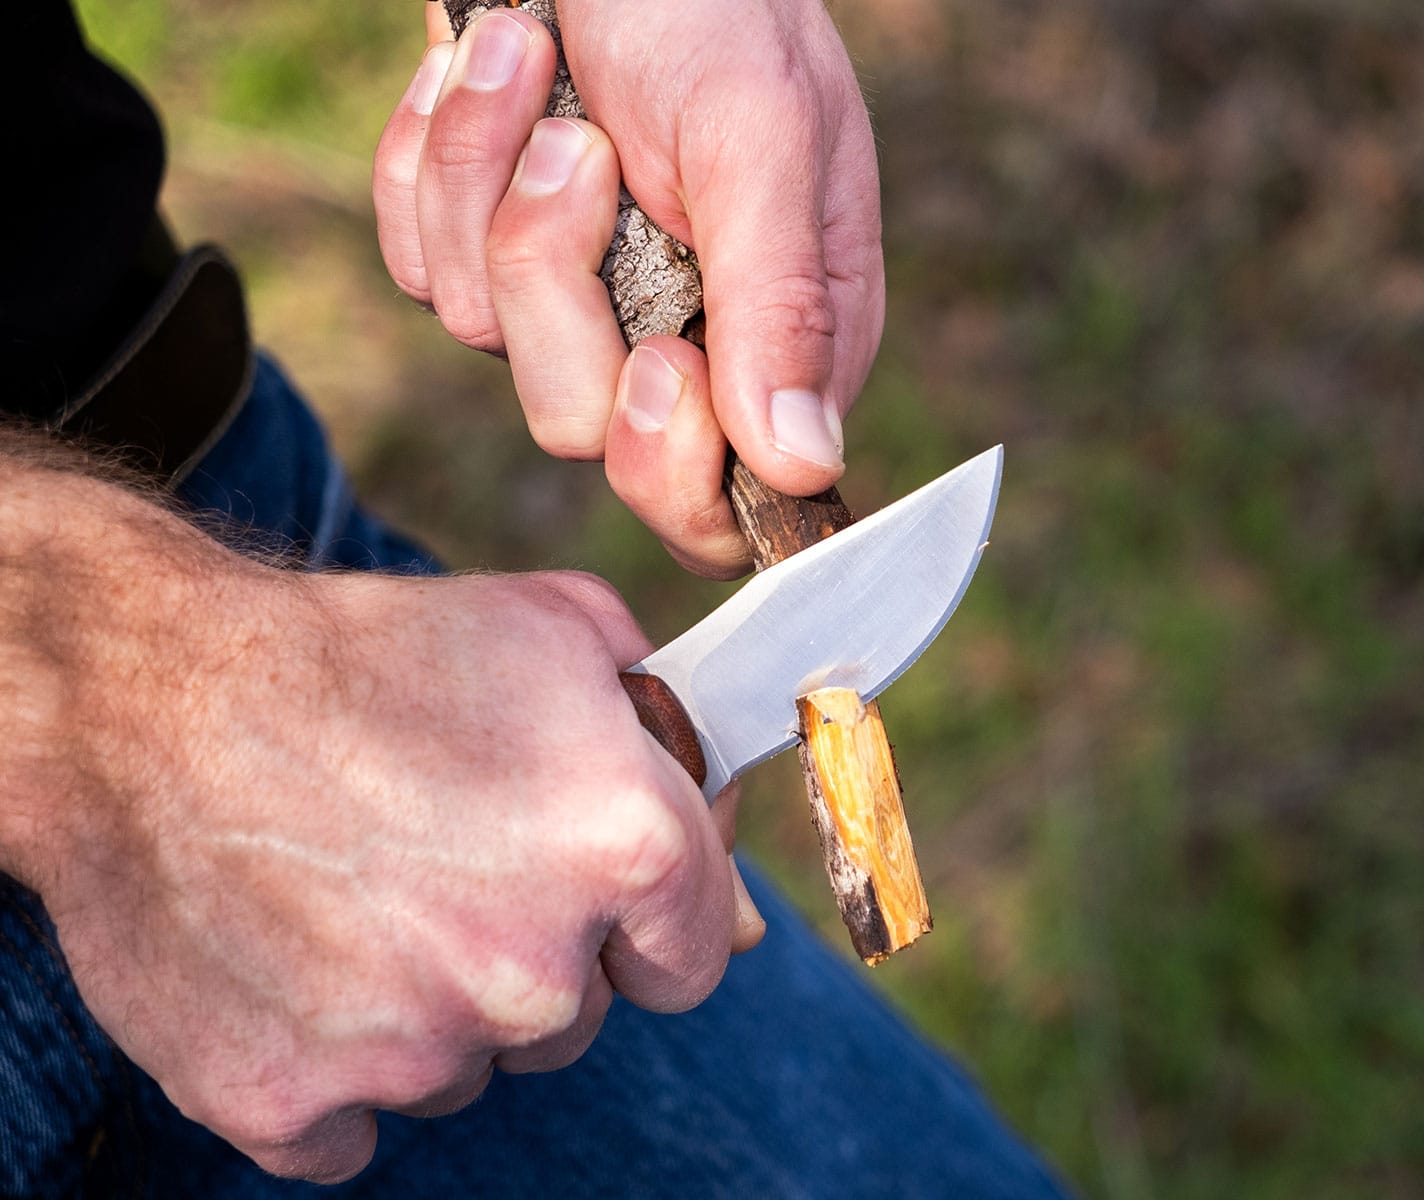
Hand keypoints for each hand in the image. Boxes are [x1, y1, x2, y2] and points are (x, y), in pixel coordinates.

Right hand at [8, 479, 760, 1181]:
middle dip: (532, 954)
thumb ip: (670, 746)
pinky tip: (295, 966)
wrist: (146, 696)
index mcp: (624, 848)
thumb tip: (729, 900)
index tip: (598, 898)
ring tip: (353, 895)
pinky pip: (353, 1124)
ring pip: (465, 1066)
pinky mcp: (290, 1103)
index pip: (695, 955)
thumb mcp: (554, 628)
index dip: (649, 924)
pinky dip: (330, 1065)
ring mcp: (412, 1050)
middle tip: (441, 864)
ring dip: (429, 1005)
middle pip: (576, 1016)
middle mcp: (535, 971)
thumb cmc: (362, 652)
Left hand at [374, 0, 883, 577]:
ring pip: (484, 332)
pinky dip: (431, 157)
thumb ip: (783, 304)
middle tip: (584, 153)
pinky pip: (415, 264)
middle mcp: (681, 337)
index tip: (664, 357)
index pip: (724, 506)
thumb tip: (805, 465)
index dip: (674, 466)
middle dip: (556, 278)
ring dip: (487, 178)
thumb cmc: (712, 5)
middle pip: (578, 425)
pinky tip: (488, 71)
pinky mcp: (483, 253)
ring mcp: (574, 299)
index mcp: (782, 337)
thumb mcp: (762, 139)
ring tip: (534, 63)